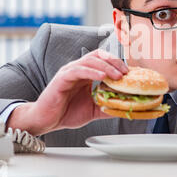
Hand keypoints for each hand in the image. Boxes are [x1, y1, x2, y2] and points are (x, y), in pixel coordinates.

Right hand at [6, 49, 128, 134]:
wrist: (46, 121)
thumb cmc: (66, 112)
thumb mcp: (93, 109)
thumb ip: (108, 105)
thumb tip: (126, 107)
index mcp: (86, 73)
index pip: (104, 60)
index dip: (118, 63)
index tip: (130, 73)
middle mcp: (78, 69)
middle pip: (99, 56)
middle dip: (115, 62)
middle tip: (126, 72)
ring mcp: (69, 72)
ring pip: (90, 61)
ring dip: (106, 67)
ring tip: (118, 76)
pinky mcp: (61, 79)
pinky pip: (78, 70)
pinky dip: (91, 71)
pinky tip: (102, 77)